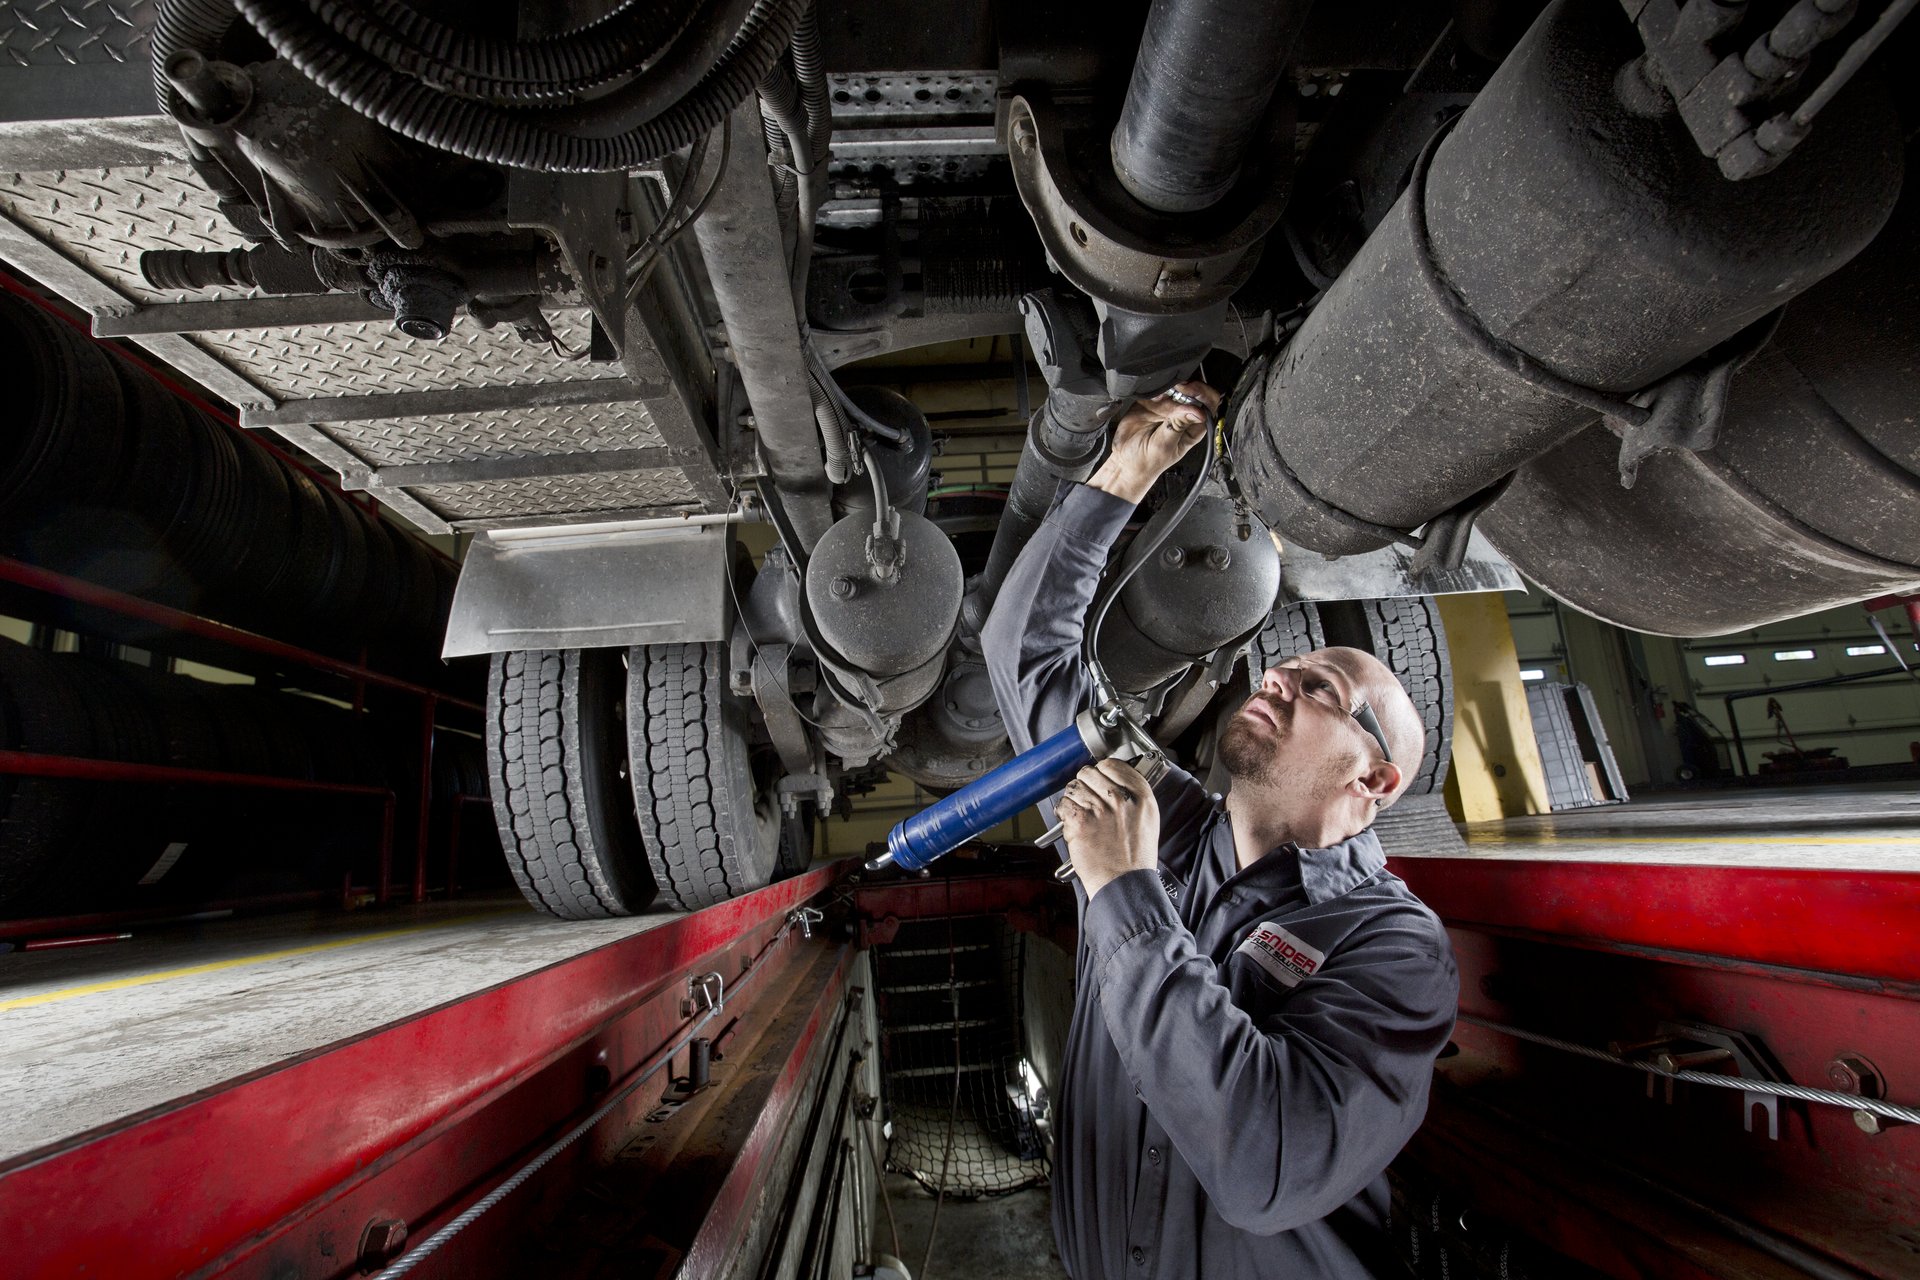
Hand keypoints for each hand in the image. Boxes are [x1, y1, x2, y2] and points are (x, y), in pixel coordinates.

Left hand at [1058, 759, 1159, 898]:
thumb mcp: (1147, 819)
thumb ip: (1133, 795)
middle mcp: (1120, 799)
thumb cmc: (1135, 857)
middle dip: (1084, 785)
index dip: (1101, 772)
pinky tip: (1074, 825)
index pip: (1111, 764)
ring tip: (1082, 816)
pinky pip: (1062, 805)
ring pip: (1073, 787)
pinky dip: (1063, 814)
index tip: (1098, 780)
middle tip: (1088, 801)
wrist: (1124, 883)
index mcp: (1140, 795)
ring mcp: (1099, 809)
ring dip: (1073, 800)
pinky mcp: (1080, 822)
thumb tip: (1114, 779)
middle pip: (1089, 773)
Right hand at [1087, 381, 1221, 503]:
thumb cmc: (1148, 461)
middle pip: (1194, 392)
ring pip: (1175, 387)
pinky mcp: (1150, 402)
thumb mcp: (1165, 446)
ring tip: (1160, 397)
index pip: (1207, 405)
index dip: (1202, 394)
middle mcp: (1181, 415)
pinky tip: (1152, 398)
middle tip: (1179, 387)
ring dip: (1170, 387)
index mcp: (1193, 427)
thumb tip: (1196, 411)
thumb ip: (1178, 426)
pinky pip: (1156, 389)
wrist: (1125, 462)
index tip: (1191, 392)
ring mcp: (1166, 407)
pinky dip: (1155, 389)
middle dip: (1188, 386)